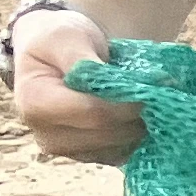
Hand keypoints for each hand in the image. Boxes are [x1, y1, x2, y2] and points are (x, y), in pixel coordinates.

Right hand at [5, 4, 140, 163]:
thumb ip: (86, 61)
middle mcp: (47, 135)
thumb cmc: (59, 40)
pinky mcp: (91, 157)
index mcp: (35, 104)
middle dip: (138, 113)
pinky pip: (124, 153)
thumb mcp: (66, 37)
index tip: (153, 85)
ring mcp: (70, 151)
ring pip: (120, 147)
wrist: (55, 54)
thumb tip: (122, 84)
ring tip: (149, 100)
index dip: (127, 102)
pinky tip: (140, 114)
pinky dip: (139, 136)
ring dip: (142, 125)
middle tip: (159, 92)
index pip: (93, 113)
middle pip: (109, 133)